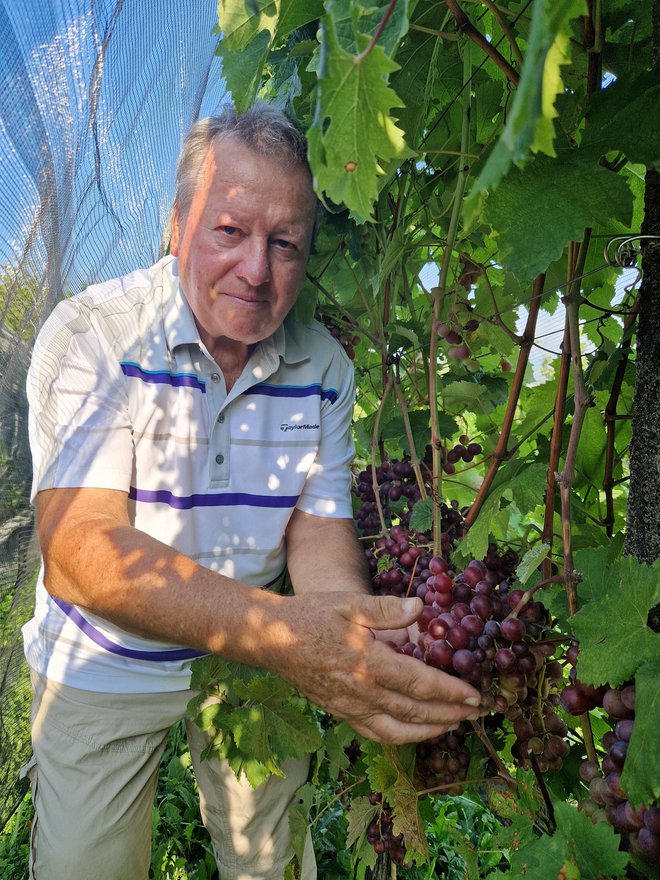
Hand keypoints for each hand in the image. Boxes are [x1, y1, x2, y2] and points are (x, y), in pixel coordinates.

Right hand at [271, 593, 483, 744]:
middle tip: (476, 715)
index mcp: (369, 664)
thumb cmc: (312, 616)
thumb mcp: (350, 604)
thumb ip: (386, 609)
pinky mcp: (340, 713)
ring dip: (429, 731)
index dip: (451, 692)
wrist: (272, 638)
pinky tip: (413, 730)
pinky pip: (375, 733)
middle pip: (416, 712)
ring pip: (398, 730)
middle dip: (450, 715)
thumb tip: (421, 609)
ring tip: (451, 725)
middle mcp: (362, 693)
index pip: (420, 684)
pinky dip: (400, 736)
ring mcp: (350, 707)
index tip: (475, 696)